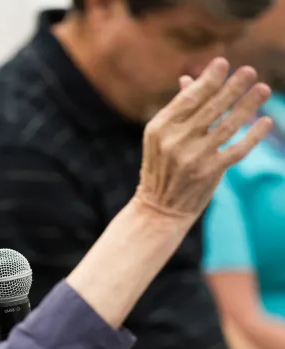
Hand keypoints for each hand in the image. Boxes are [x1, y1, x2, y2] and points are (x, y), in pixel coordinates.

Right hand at [135, 57, 271, 219]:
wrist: (159, 209)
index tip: (223, 63)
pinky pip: (237, 149)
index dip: (208, 80)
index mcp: (159, 128)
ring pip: (227, 126)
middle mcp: (174, 142)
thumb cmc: (160, 168)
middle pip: (210, 108)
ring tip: (263, 89)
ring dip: (248, 106)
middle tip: (249, 71)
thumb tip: (188, 79)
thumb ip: (176, 110)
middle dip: (232, 87)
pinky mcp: (209, 173)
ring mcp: (192, 158)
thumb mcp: (159, 138)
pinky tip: (265, 121)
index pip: (188, 98)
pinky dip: (253, 135)